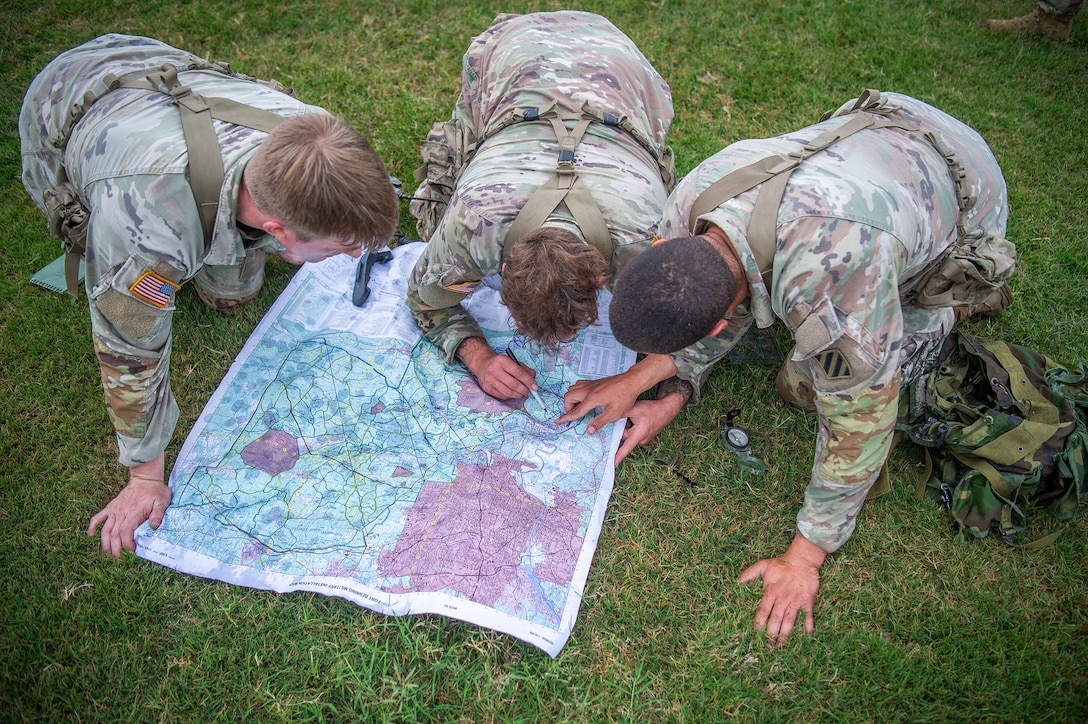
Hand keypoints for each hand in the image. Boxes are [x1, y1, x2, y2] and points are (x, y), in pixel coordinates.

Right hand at [87, 456, 171, 557]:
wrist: (145, 478)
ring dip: (104, 541)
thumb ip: (158, 514)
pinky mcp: (111, 507)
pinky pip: (98, 517)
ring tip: (106, 552)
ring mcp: (115, 510)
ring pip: (105, 529)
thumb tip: (153, 526)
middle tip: (117, 556)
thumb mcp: (162, 501)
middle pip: (114, 533)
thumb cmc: (155, 491)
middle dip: (114, 547)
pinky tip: (90, 534)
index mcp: (133, 513)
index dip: (127, 543)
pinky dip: (93, 525)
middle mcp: (121, 513)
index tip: (132, 550)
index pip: (126, 532)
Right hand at [457, 337, 535, 400]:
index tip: (535, 386)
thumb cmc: (501, 363)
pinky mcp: (486, 388)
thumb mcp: (513, 361)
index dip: (528, 381)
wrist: (482, 364)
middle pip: (513, 384)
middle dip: (524, 390)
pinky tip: (512, 393)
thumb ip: (525, 370)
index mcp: (502, 360)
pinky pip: (502, 396)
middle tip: (530, 392)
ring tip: (522, 393)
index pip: (518, 372)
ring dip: (518, 395)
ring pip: (508, 392)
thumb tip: (533, 382)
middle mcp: (494, 369)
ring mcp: (489, 380)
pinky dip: (510, 396)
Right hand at [558, 354, 678, 432]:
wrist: (632, 382)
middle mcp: (588, 390)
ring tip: (579, 407)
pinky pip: (579, 385)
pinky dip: (577, 392)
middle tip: (575, 415)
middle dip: (568, 407)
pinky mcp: (594, 382)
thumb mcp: (614, 414)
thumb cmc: (625, 397)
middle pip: (568, 397)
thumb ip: (599, 422)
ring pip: (572, 389)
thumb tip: (588, 431)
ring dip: (572, 399)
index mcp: (592, 399)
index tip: (558, 422)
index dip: (566, 418)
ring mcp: (591, 384)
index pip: (575, 411)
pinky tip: (584, 397)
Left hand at [614, 396, 683, 463]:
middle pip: (623, 437)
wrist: (666, 410)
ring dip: (628, 426)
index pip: (627, 447)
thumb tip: (609, 420)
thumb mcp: (634, 409)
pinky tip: (638, 420)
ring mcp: (643, 440)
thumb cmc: (652, 409)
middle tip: (629, 417)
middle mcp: (641, 440)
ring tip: (636, 418)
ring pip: (628, 435)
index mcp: (639, 434)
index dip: (619, 456)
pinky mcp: (644, 438)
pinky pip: (632, 434)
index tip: (613, 463)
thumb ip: (621, 415)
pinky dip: (632, 427)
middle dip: (623, 427)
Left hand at [737, 535, 826, 644]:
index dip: (759, 622)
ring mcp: (796, 600)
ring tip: (781, 645)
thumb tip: (737, 582)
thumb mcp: (763, 565)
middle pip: (776, 619)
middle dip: (771, 633)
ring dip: (785, 633)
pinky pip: (808, 615)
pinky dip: (808, 624)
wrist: (802, 559)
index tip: (756, 633)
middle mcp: (783, 598)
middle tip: (767, 645)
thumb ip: (750, 574)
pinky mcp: (807, 601)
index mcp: (771, 591)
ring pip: (790, 620)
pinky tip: (806, 635)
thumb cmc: (781, 563)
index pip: (763, 610)